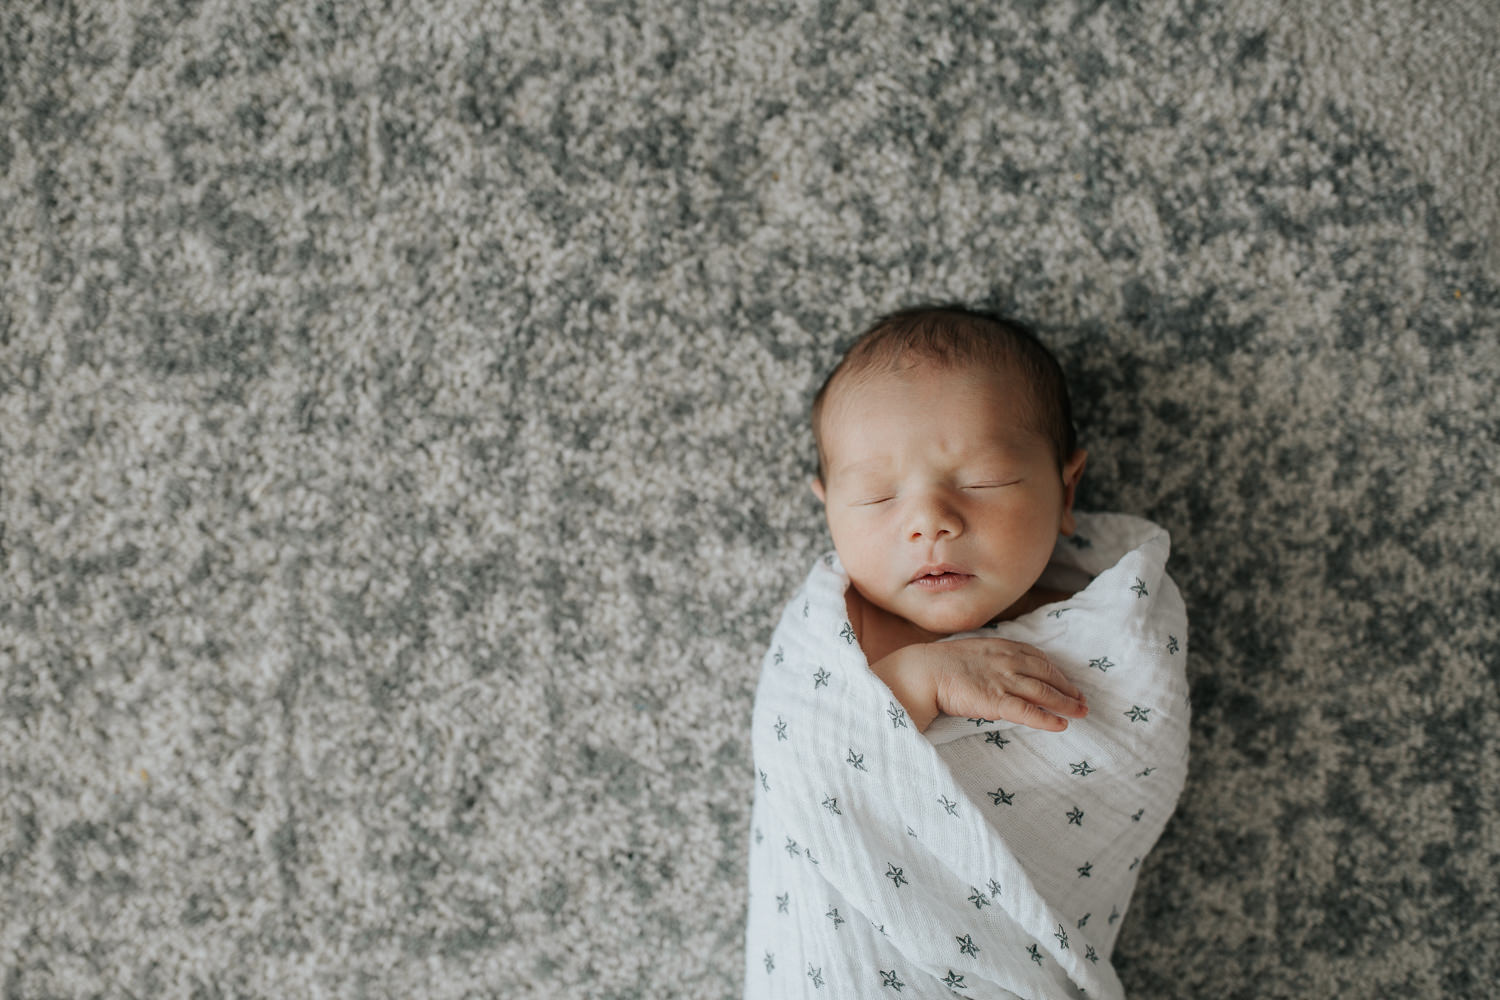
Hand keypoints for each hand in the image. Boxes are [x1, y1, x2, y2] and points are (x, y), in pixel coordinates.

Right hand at [888, 638, 1087, 732]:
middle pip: (1048, 674)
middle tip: (1082, 699)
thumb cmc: (941, 663)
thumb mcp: (972, 651)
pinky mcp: (997, 701)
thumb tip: (999, 670)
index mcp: (1002, 646)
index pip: (1039, 658)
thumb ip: (990, 658)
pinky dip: (1048, 719)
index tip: (1067, 681)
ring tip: (1081, 712)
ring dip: (1067, 703)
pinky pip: (1030, 712)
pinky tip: (1062, 725)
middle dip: (1068, 687)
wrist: (923, 671)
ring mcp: (1004, 680)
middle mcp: (1009, 661)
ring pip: (1045, 693)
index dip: (1056, 671)